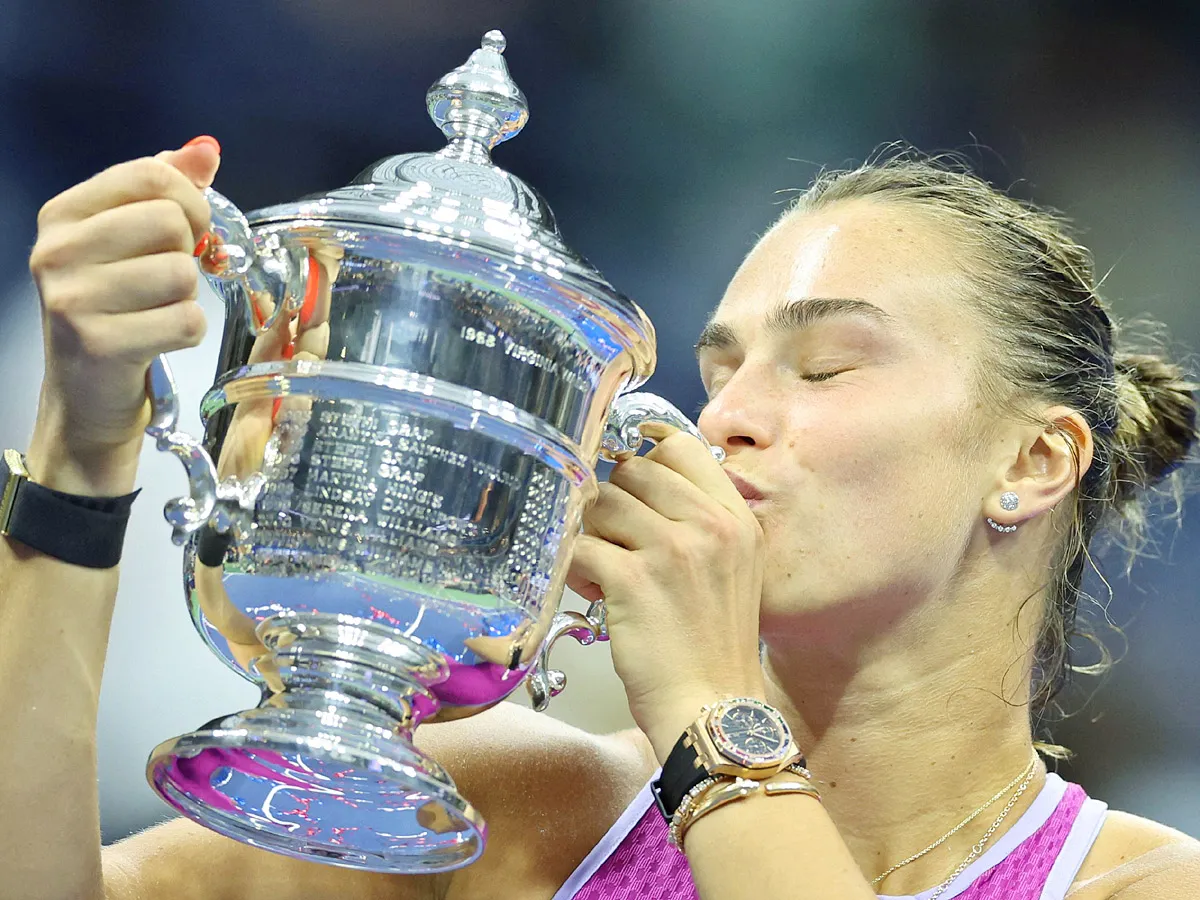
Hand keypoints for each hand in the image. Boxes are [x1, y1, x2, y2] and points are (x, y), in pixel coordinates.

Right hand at [25, 138, 220, 494]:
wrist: (86, 396)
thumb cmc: (115, 310)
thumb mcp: (130, 242)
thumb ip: (167, 190)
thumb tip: (206, 148)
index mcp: (64, 214)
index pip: (152, 174)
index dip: (191, 201)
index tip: (189, 230)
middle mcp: (57, 251)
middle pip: (170, 222)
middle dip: (189, 254)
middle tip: (168, 280)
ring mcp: (73, 298)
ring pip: (182, 273)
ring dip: (186, 297)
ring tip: (155, 311)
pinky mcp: (100, 343)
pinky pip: (186, 320)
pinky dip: (187, 332)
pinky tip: (159, 339)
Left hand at [567, 432, 766, 760]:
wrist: (714, 710)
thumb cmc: (715, 647)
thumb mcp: (732, 571)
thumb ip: (697, 525)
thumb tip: (635, 488)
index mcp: (736, 518)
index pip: (681, 448)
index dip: (643, 450)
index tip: (621, 464)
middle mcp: (709, 524)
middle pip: (633, 470)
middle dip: (610, 500)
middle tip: (612, 540)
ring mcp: (672, 548)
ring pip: (602, 504)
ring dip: (591, 534)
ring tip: (602, 572)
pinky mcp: (633, 579)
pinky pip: (581, 547)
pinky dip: (576, 566)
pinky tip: (592, 593)